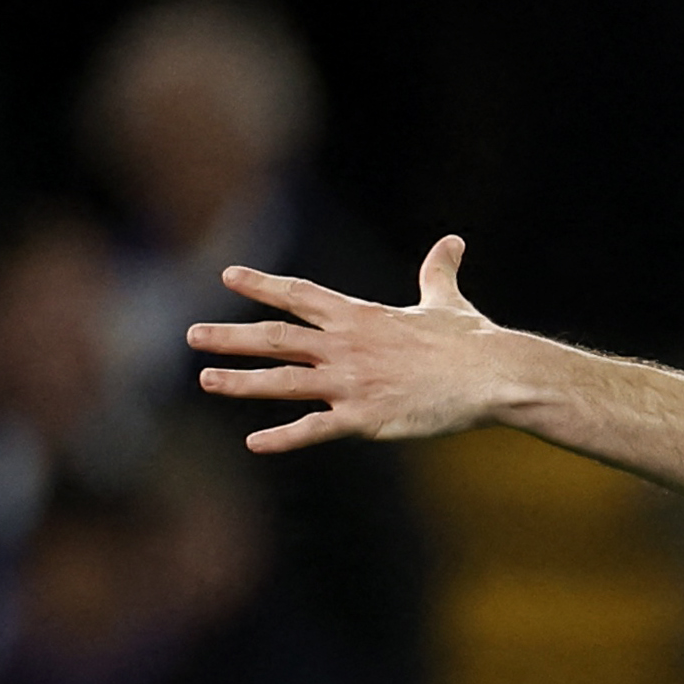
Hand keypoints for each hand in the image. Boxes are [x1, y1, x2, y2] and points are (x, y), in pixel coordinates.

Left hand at [191, 237, 525, 451]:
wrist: (492, 376)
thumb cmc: (471, 341)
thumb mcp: (447, 301)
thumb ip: (438, 272)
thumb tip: (453, 241)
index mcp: (359, 315)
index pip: (299, 294)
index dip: (262, 284)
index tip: (227, 276)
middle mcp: (345, 346)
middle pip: (276, 338)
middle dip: (231, 336)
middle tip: (192, 335)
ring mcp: (351, 383)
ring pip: (283, 381)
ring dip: (240, 381)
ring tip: (206, 379)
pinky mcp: (365, 419)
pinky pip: (314, 429)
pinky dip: (282, 438)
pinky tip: (254, 443)